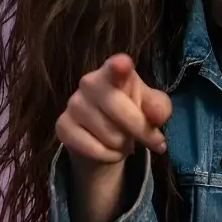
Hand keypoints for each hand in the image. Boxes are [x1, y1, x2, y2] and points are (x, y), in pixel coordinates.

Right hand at [55, 54, 171, 168]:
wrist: (102, 138)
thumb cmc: (130, 114)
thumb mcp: (151, 109)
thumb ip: (158, 108)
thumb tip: (156, 115)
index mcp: (114, 73)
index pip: (115, 67)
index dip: (119, 67)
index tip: (123, 65)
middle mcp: (89, 82)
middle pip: (121, 112)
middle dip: (142, 132)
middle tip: (153, 140)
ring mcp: (73, 104)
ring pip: (111, 136)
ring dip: (124, 145)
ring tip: (122, 140)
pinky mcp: (63, 126)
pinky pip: (95, 150)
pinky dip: (109, 156)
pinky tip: (109, 150)